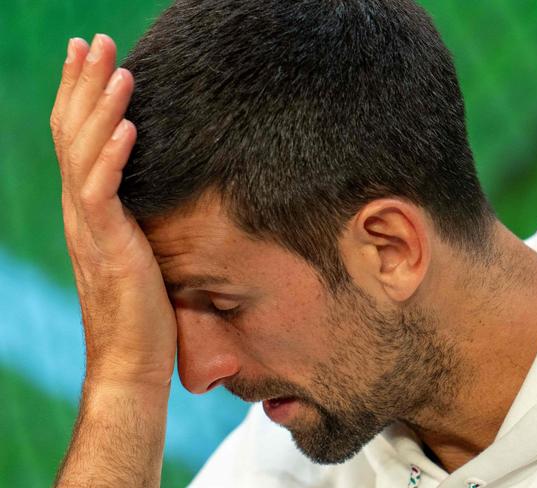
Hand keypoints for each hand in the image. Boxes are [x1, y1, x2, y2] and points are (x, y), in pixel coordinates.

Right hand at [50, 34, 176, 388]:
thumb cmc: (141, 309)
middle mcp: (80, 212)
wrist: (131, 360)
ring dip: (100, 108)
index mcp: (87, 209)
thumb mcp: (138, 250)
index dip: (80, 97)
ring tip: (117, 68)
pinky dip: (114, 157)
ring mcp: (90, 229)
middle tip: (93, 40)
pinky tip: (131, 126)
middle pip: (73, 134)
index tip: (92, 58)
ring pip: (84, 154)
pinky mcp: (108, 248)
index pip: (76, 141)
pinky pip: (103, 193)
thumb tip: (154, 194)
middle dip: (83, 84)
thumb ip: (135, 216)